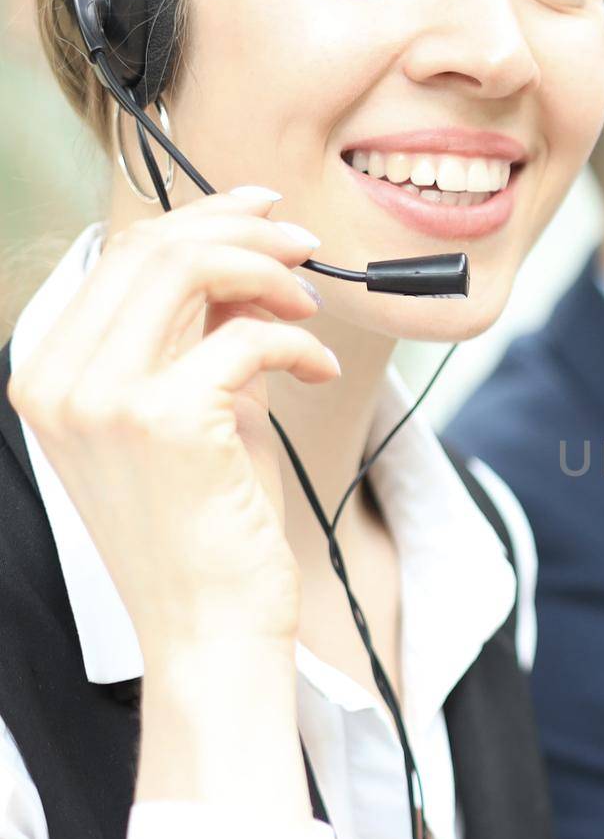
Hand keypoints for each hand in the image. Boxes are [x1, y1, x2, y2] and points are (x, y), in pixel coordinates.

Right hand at [9, 188, 336, 653]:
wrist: (210, 628)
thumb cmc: (209, 529)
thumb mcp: (196, 412)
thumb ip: (203, 337)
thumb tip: (249, 263)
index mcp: (52, 372)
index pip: (120, 255)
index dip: (201, 218)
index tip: (262, 210)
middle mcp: (59, 379)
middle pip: (152, 248)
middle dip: (242, 231)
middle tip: (305, 248)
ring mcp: (101, 398)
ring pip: (189, 269)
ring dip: (268, 271)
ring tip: (310, 305)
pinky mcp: (162, 419)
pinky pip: (245, 336)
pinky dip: (296, 340)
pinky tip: (317, 367)